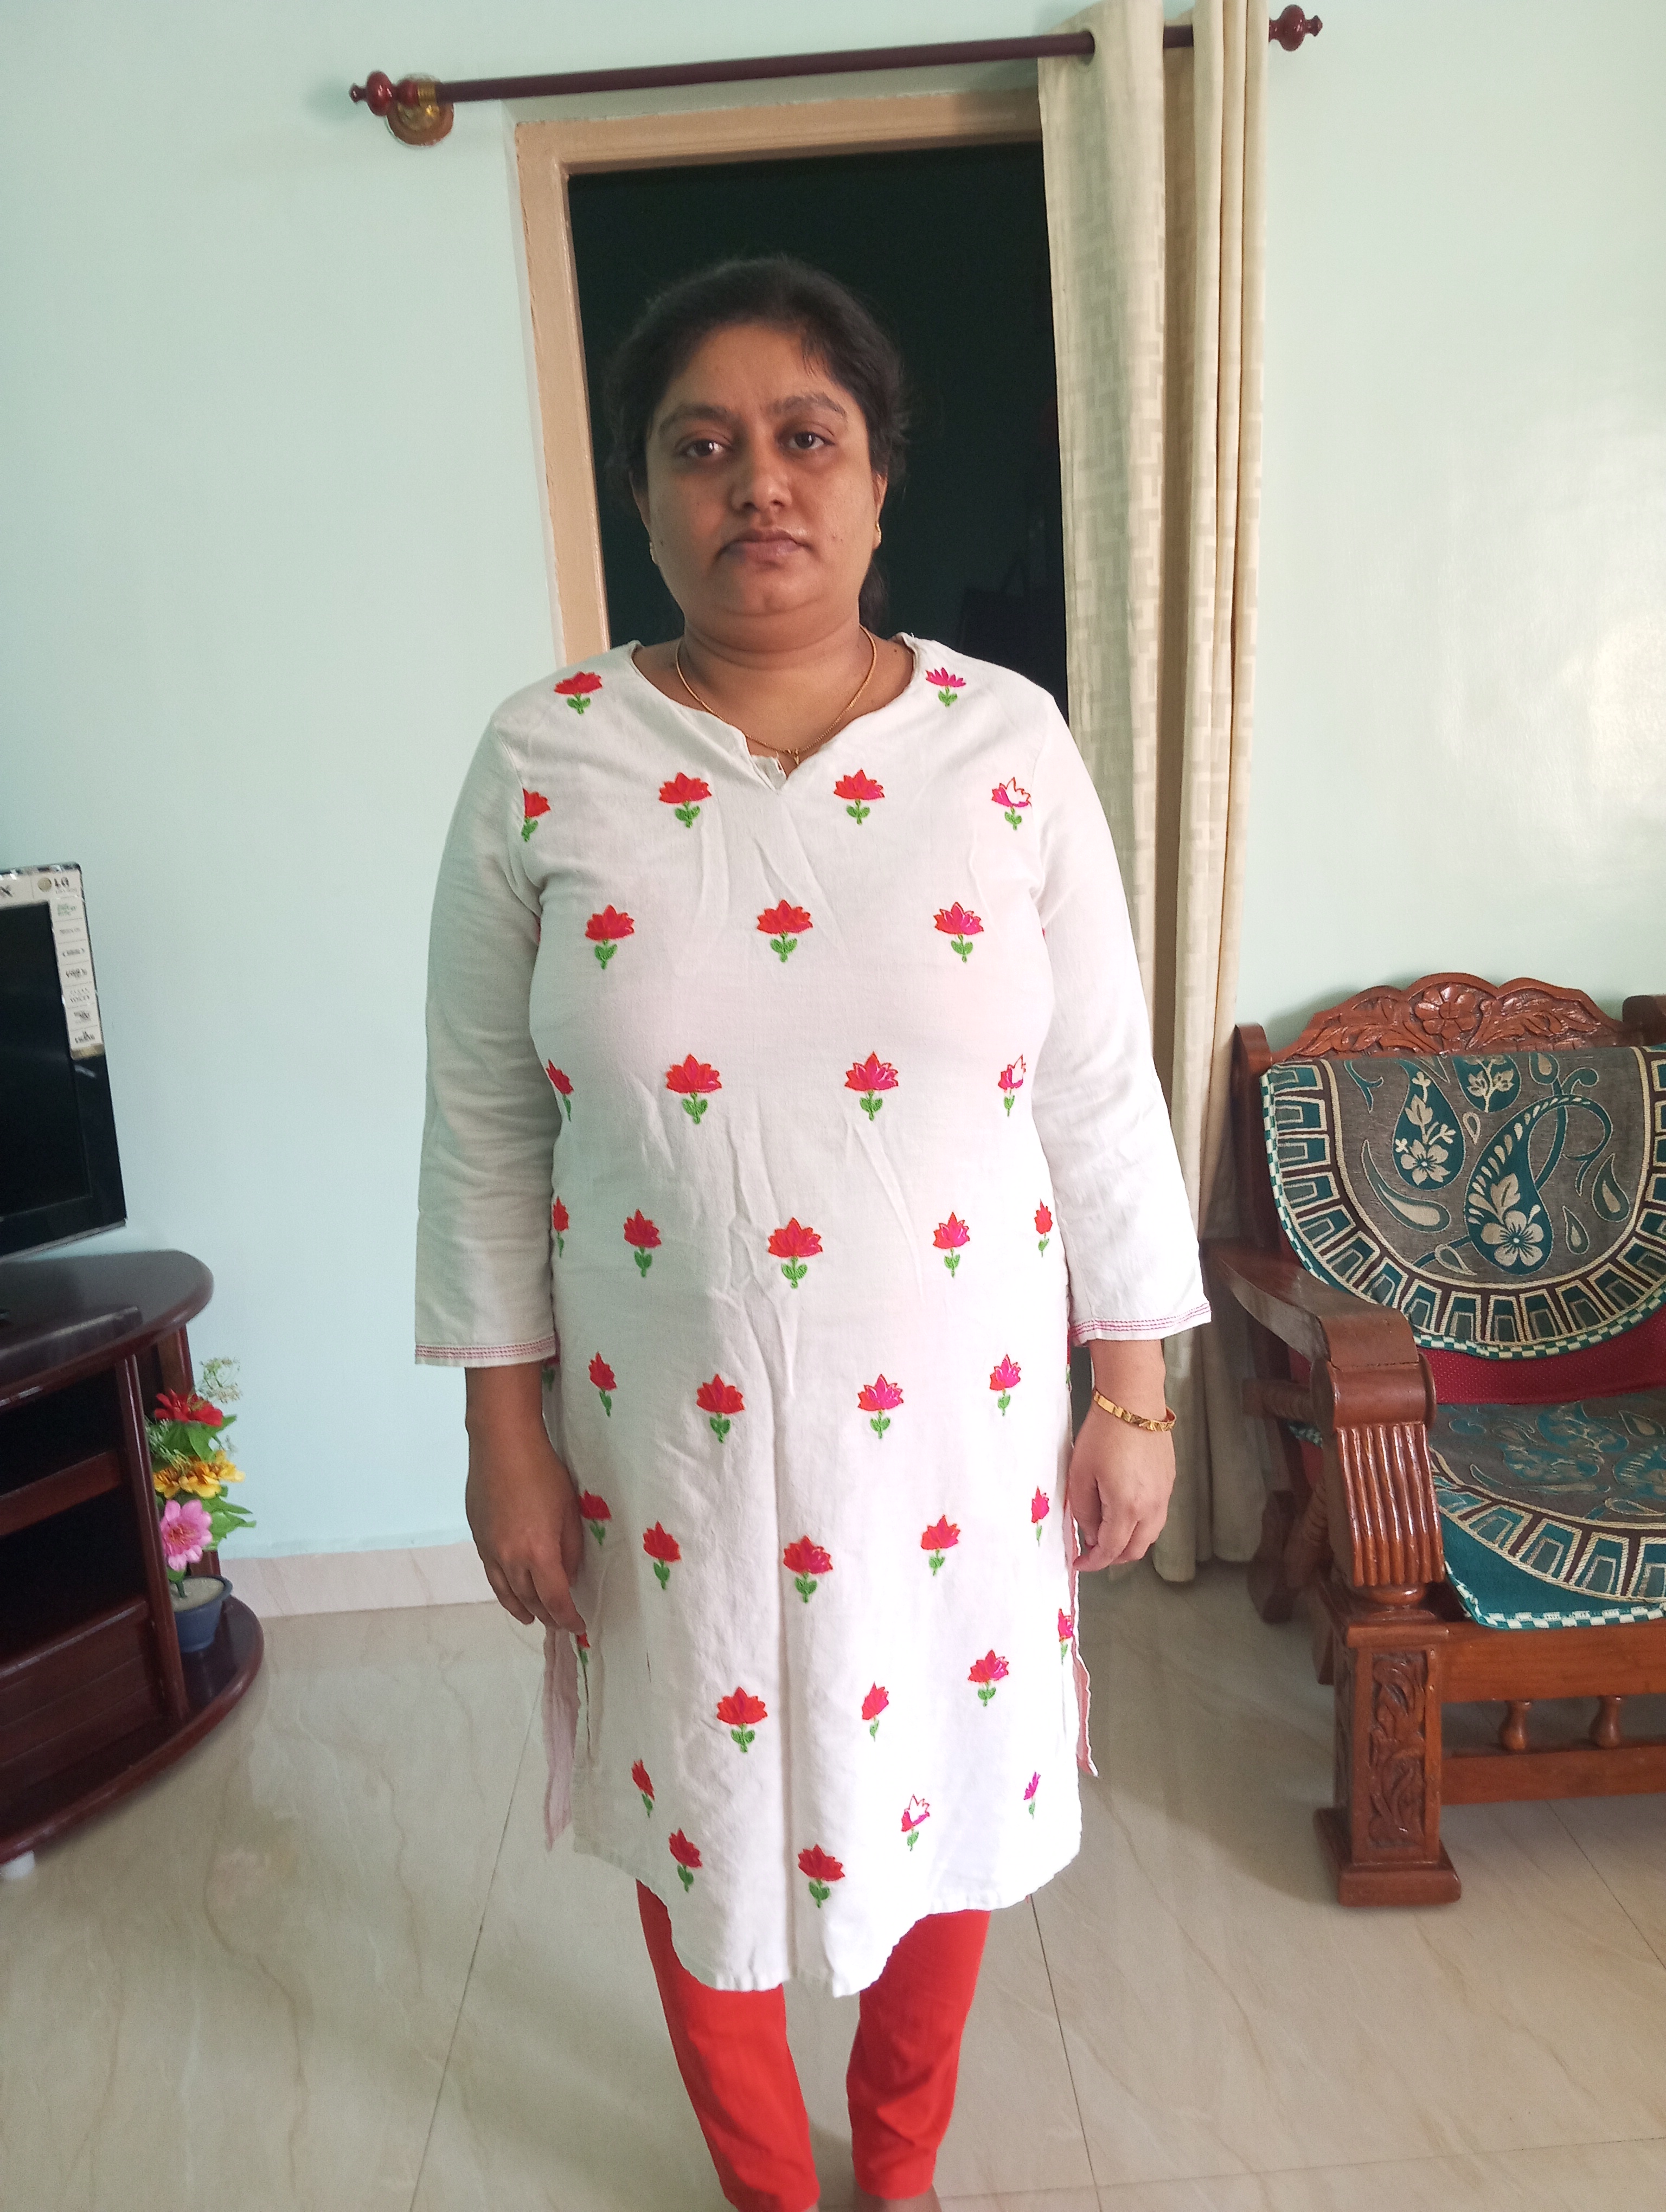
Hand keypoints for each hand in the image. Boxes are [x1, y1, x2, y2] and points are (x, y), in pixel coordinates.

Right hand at [463, 1364, 585, 1632]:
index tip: (579, 1626)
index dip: (568, 1618)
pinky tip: (509, 1592)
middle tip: (560, 1623)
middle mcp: (510, 1559)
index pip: (555, 1599)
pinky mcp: (478, 1538)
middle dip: (547, 1616)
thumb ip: (570, 1550)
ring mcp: (490, 1550)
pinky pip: (491, 1575)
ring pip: (506, 1592)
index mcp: (538, 1553)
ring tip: (532, 1619)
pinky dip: (503, 1591)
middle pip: (529, 1600)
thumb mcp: (568, 1511)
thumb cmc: (543, 1472)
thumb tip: (567, 1576)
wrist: (501, 1445)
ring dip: (522, 1609)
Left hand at [1068, 1338, 1174, 1569]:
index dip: (1094, 1562)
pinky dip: (1140, 1525)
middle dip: (1113, 1557)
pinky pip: (1157, 1516)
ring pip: (1149, 1535)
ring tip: (1106, 1533)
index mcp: (1127, 1508)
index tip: (1079, 1564)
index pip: (1111, 1550)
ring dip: (1129, 1542)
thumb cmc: (1101, 1434)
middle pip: (1135, 1550)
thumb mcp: (1080, 1474)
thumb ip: (1084, 1511)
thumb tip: (1092, 1535)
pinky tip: (1123, 1512)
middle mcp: (1151, 1508)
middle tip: (1092, 1551)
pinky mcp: (1169, 1482)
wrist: (1134, 1401)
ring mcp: (1165, 1495)